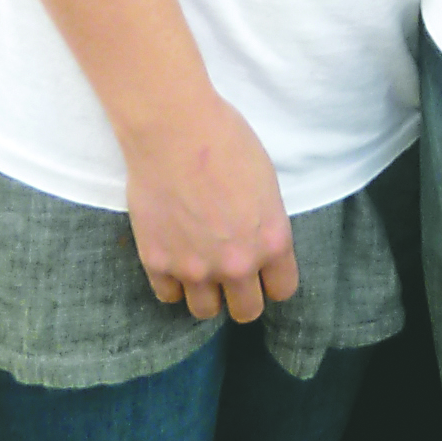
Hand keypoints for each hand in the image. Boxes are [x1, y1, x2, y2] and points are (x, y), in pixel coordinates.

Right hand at [123, 92, 298, 323]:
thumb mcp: (266, 182)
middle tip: (231, 273)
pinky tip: (174, 255)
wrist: (174, 128)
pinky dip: (172, 281)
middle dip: (242, 294)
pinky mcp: (158, 264)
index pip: (283, 290)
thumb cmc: (226, 140)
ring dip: (206, 292)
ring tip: (200, 264)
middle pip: (246, 311)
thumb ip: (265, 224)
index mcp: (272, 241)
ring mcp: (195, 269)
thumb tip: (258, 244)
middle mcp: (237, 264)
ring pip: (206, 311)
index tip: (264, 272)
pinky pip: (168, 295)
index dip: (273, 280)